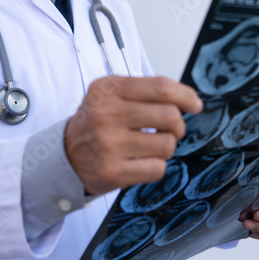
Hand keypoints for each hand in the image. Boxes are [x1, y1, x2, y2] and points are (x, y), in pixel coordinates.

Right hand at [64, 76, 202, 194]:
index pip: (160, 87)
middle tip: (170, 129)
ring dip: (165, 147)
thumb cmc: (94, 124)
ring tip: (150, 147)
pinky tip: (141, 162)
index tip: (194, 104)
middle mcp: (106, 114)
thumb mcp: (109, 95)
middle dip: (178, 125)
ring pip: (167, 144)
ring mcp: (108, 144)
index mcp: (108, 90)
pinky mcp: (111, 171)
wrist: (64, 155)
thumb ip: (142, 92)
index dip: (185, 96)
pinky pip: (157, 168)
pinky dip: (155, 166)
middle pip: (169, 116)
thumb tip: (186, 100)